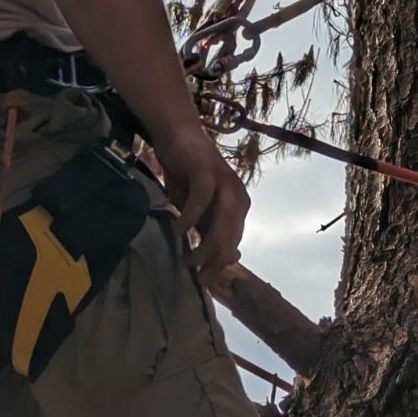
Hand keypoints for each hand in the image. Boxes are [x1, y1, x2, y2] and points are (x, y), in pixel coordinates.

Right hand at [152, 122, 249, 281]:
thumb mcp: (200, 209)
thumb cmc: (187, 174)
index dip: (221, 264)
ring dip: (205, 247)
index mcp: (239, 206)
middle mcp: (238, 197)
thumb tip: (225, 259)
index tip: (206, 281)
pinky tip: (179, 231)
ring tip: (189, 260)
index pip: (234, 243)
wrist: (179, 135)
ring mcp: (225, 184)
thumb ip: (210, 229)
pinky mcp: (207, 173)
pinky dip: (190, 219)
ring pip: (221, 225)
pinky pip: (201, 202)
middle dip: (215, 263)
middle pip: (230, 239)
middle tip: (197, 278)